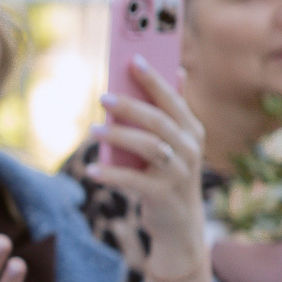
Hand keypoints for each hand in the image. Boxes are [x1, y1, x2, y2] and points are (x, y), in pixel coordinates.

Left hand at [85, 58, 210, 278]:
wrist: (179, 222)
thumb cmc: (169, 174)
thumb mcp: (176, 143)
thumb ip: (171, 112)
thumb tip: (177, 72)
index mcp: (191, 130)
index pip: (172, 99)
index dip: (154, 80)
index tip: (134, 60)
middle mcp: (189, 148)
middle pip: (159, 121)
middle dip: (132, 106)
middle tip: (104, 97)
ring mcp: (178, 172)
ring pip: (149, 147)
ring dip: (119, 136)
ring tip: (93, 130)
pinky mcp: (162, 195)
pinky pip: (134, 180)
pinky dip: (111, 174)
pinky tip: (91, 170)